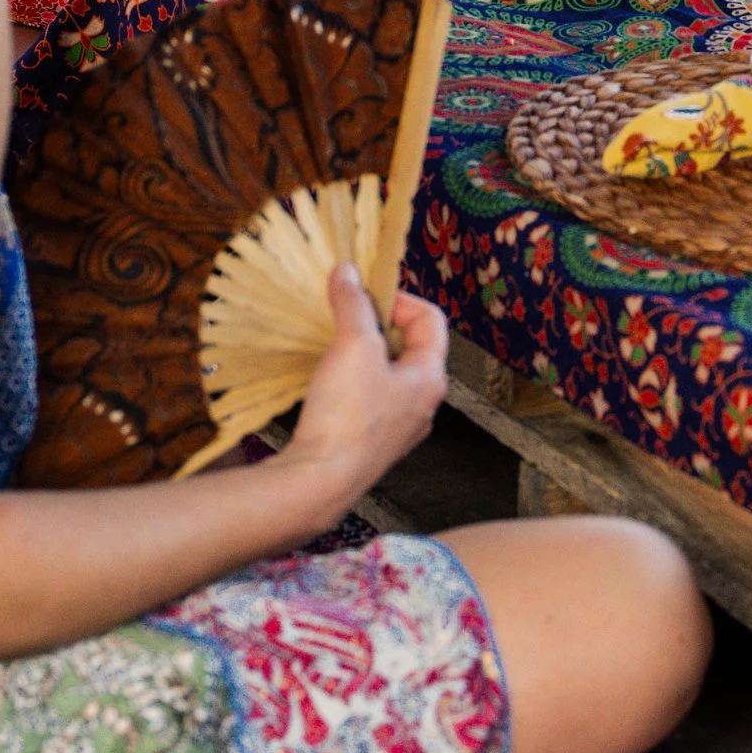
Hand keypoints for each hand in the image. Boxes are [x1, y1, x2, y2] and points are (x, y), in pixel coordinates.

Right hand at [279, 265, 446, 516]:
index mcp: (431, 379)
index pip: (431, 319)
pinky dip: (355, 378)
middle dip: (379, 323)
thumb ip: (353, 303)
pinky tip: (331, 380)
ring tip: (336, 344)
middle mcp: (423, 404)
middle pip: (411, 345)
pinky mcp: (374, 441)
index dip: (400, 298)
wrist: (320, 481)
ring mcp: (400, 426)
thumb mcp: (352, 345)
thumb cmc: (347, 414)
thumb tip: (348, 271)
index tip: (366, 295)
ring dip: (365, 351)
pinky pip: (373, 396)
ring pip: (390, 371)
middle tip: (348, 316)